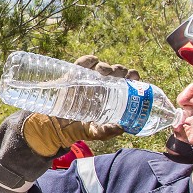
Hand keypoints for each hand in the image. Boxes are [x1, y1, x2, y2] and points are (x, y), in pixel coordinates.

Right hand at [18, 54, 137, 155]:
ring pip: (101, 66)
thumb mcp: (97, 132)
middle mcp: (103, 85)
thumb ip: (108, 131)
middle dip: (120, 70)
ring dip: (106, 66)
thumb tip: (121, 127)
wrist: (58, 126)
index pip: (126, 81)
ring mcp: (88, 79)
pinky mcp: (74, 76)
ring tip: (106, 72)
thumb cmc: (80, 128)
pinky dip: (89, 60)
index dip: (132, 77)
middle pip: (116, 72)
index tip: (134, 77)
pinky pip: (82, 63)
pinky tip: (93, 62)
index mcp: (113, 96)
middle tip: (121, 74)